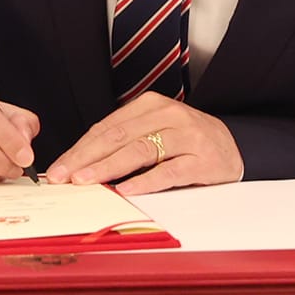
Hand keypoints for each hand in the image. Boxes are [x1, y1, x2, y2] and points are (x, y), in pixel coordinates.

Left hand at [44, 93, 242, 195]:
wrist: (235, 146)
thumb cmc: (187, 141)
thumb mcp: (155, 130)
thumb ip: (125, 140)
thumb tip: (82, 163)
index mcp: (149, 105)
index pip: (106, 128)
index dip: (79, 148)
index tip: (59, 167)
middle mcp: (167, 115)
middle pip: (117, 137)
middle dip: (85, 158)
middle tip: (63, 176)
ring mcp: (186, 136)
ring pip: (140, 151)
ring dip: (108, 167)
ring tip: (86, 181)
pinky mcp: (202, 159)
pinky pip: (169, 171)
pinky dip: (146, 180)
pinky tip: (126, 189)